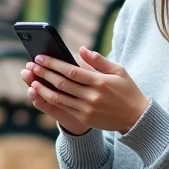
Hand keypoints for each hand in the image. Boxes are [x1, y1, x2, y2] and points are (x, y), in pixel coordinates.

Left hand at [20, 47, 151, 135]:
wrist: (136, 118)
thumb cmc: (128, 90)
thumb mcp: (119, 71)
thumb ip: (99, 60)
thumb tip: (81, 50)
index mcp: (100, 82)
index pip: (71, 71)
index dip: (54, 64)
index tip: (41, 57)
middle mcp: (92, 96)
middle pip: (62, 83)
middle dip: (44, 73)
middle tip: (32, 65)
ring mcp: (87, 109)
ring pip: (59, 98)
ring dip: (43, 88)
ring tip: (32, 80)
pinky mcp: (85, 119)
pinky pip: (63, 108)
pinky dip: (51, 101)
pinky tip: (43, 94)